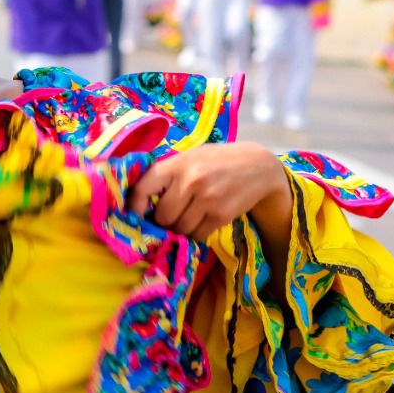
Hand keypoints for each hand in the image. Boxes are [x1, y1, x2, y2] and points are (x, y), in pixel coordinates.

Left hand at [127, 142, 291, 241]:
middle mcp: (190, 181)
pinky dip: (195, 233)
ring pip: (180, 229)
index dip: (135, 206)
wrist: (258, 167)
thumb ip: (168, 174)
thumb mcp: (190, 157)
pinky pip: (197, 235)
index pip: (144, 188)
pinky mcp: (221, 215)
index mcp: (177, 164)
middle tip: (169, 217)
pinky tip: (201, 222)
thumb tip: (142, 201)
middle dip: (163, 221)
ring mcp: (207, 199)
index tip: (135, 215)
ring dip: (180, 229)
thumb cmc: (217, 161)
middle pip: (163, 216)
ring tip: (187, 218)